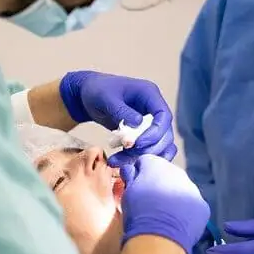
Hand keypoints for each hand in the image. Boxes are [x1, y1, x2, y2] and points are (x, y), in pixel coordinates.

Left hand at [59, 71, 176, 165]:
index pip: (164, 116)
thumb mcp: (106, 98)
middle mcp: (153, 109)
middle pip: (165, 134)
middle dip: (149, 148)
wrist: (88, 96)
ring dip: (141, 157)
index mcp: (150, 94)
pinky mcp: (142, 134)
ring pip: (158, 145)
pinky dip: (137, 158)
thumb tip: (138, 124)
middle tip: (128, 153)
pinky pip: (148, 150)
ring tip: (118, 161)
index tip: (138, 143)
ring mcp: (149, 123)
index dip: (156, 132)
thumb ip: (121, 111)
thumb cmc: (97, 91)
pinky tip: (121, 162)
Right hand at [120, 155, 209, 253]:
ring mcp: (192, 189)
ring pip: (181, 189)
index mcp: (156, 165)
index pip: (146, 161)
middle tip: (150, 202)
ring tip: (164, 215)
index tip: (136, 185)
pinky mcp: (202, 205)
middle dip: (160, 183)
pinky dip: (186, 212)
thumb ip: (131, 177)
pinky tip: (176, 223)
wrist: (159, 237)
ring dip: (174, 197)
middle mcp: (177, 172)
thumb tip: (131, 170)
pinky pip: (192, 205)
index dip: (139, 173)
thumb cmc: (138, 213)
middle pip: (167, 174)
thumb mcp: (127, 193)